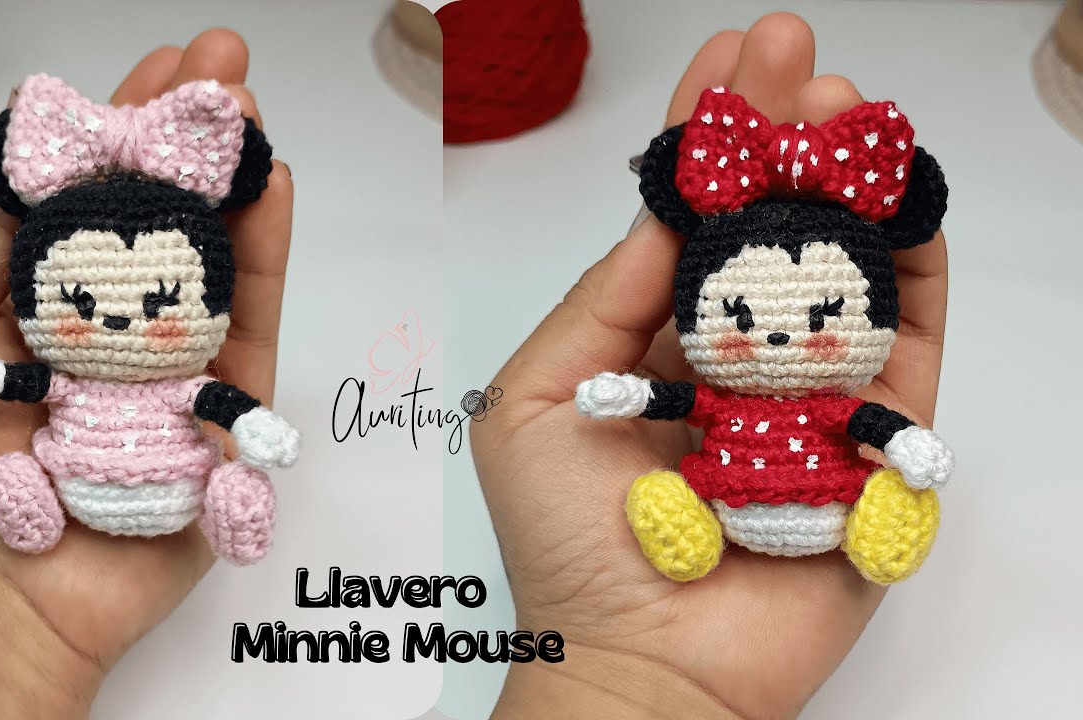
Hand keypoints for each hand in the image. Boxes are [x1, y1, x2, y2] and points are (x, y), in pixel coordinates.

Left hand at [0, 29, 293, 717]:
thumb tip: (46, 143)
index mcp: (43, 292)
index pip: (93, 189)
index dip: (127, 123)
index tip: (161, 66)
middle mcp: (115, 318)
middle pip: (167, 211)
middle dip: (194, 133)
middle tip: (224, 66)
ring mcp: (176, 361)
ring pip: (217, 253)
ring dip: (236, 175)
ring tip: (250, 108)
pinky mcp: (226, 409)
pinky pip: (255, 320)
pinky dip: (267, 252)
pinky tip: (271, 188)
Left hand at [471, 13, 948, 718]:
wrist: (641, 665)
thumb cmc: (568, 543)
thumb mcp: (537, 399)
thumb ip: (599, 302)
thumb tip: (659, 208)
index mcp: (653, 342)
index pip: (686, 220)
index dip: (704, 138)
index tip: (724, 59)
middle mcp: (733, 356)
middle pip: (769, 226)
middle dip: (781, 133)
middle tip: (793, 52)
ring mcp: (807, 394)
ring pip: (840, 266)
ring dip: (845, 179)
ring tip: (843, 101)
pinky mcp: (870, 443)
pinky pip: (907, 344)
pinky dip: (912, 268)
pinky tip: (903, 195)